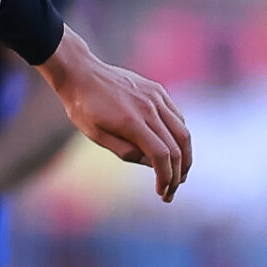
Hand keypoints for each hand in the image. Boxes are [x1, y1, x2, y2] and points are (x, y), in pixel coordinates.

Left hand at [39, 27, 190, 202]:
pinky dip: (180, 136)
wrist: (82, 73)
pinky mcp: (158, 90)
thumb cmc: (83, 108)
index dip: (166, 177)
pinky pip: (177, 116)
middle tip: (172, 190)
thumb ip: (125, 151)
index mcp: (132, 122)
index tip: (162, 193)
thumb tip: (151, 164)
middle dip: (178, 173)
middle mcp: (149, 108)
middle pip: (177, 146)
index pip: (160, 155)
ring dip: (185, 156)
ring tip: (179, 174)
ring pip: (182, 131)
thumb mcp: (96, 136)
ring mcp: (156, 97)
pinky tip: (175, 148)